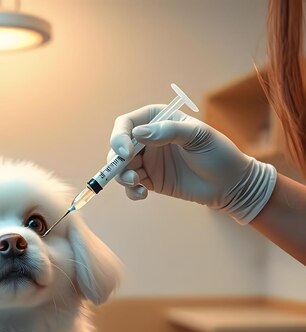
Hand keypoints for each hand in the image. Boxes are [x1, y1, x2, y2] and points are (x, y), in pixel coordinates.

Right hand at [109, 106, 276, 223]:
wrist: (230, 184)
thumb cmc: (219, 153)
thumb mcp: (198, 136)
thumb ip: (169, 131)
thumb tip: (138, 134)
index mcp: (158, 120)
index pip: (127, 123)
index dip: (120, 136)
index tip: (126, 151)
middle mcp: (149, 140)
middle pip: (118, 147)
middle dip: (116, 160)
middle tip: (130, 172)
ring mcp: (148, 161)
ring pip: (121, 168)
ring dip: (123, 177)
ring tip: (138, 183)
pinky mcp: (150, 181)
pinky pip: (131, 186)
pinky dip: (131, 191)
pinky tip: (143, 194)